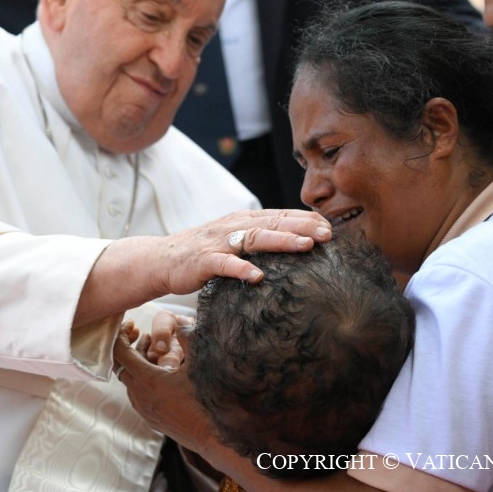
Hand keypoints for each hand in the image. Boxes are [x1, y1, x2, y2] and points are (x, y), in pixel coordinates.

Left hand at [113, 320, 213, 452]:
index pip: (121, 353)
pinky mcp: (150, 418)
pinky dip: (141, 380)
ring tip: (153, 352)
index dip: (121, 336)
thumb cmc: (204, 400)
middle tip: (142, 335)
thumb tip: (181, 324)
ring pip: (129, 381)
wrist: (211, 435)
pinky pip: (137, 395)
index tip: (130, 326)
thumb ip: (187, 341)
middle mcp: (139, 395)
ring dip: (136, 365)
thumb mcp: (197, 365)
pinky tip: (159, 374)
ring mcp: (143, 409)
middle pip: (122, 366)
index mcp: (147, 380)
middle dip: (129, 348)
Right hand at [151, 209, 331, 295]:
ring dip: (281, 241)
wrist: (161, 259)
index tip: (331, 227)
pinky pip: (224, 264)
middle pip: (273, 222)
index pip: (280, 215)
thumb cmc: (203, 253)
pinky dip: (241, 269)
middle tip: (328, 234)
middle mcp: (234, 226)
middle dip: (302, 226)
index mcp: (243, 220)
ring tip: (305, 245)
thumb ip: (259, 239)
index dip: (305, 219)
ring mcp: (219, 242)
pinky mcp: (203, 261)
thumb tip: (293, 243)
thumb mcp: (234, 240)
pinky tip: (258, 276)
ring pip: (254, 238)